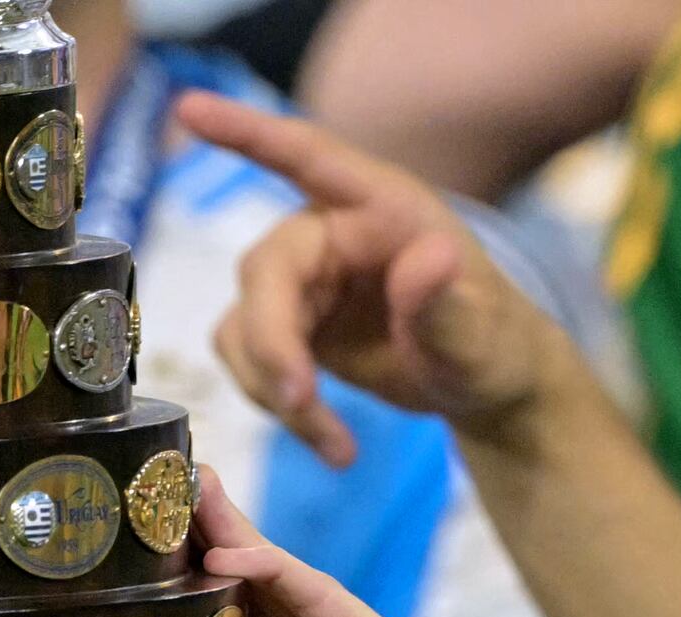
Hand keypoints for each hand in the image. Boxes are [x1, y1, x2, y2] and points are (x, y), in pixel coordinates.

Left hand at [115, 482, 430, 616]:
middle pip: (251, 585)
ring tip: (182, 495)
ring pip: (281, 578)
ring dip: (229, 534)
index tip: (138, 524)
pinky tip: (220, 556)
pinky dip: (269, 567)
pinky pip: (315, 592)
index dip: (180, 572)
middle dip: (205, 532)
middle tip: (163, 482)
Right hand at [185, 90, 589, 465]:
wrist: (482, 383)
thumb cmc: (492, 343)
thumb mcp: (480, 333)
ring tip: (336, 443)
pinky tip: (329, 441)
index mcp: (380, 207)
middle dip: (273, 342)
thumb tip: (430, 259)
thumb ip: (447, 302)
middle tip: (301, 402)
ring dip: (275, 388)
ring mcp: (305, 282)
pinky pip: (252, 362)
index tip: (188, 109)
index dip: (245, 132)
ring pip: (246, 325)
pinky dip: (279, 407)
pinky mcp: (290, 329)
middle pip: (265, 270)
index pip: (305, 155)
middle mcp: (332, 233)